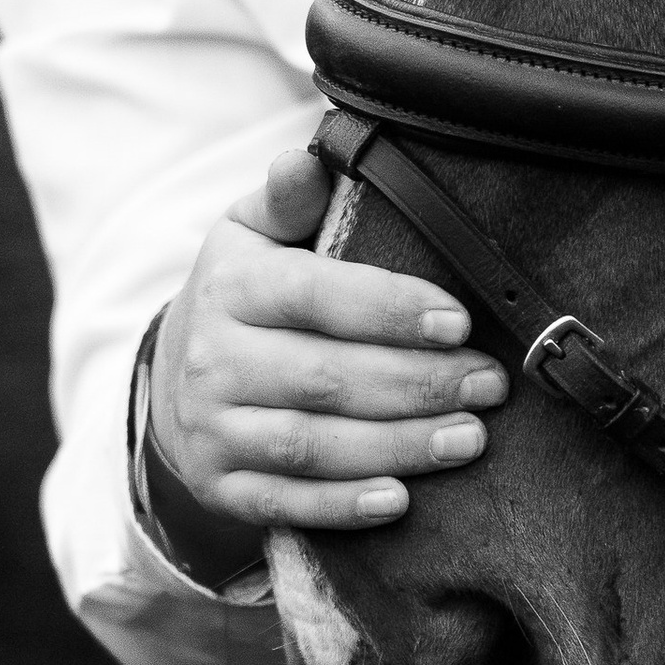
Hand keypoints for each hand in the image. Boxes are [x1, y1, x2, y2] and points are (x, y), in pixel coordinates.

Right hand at [146, 144, 505, 533]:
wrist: (174, 376)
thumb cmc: (242, 293)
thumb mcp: (252, 232)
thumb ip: (288, 197)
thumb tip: (309, 158)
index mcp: (231, 287)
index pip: (316, 295)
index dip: (390, 309)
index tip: (459, 320)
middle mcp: (212, 361)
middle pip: (325, 377)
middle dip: (417, 383)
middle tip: (490, 384)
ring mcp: (213, 431)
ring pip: (312, 446)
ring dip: (397, 446)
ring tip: (470, 437)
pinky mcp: (221, 487)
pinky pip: (286, 504)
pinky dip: (343, 506)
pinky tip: (401, 501)